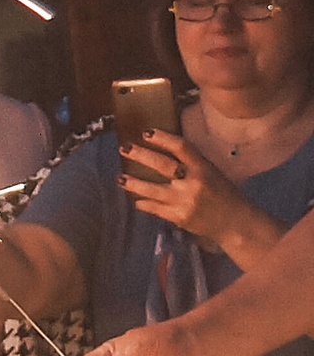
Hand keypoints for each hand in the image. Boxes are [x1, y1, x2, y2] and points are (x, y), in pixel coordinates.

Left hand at [118, 127, 252, 251]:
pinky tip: (136, 200)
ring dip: (133, 183)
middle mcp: (193, 182)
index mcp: (204, 168)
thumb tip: (165, 152)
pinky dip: (144, 203)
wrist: (235, 222)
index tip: (146, 132)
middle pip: (162, 165)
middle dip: (140, 155)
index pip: (181, 147)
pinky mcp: (179, 217)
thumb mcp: (212, 172)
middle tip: (124, 148)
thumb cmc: (224, 194)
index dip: (163, 138)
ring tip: (120, 178)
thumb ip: (192, 164)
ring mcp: (184, 201)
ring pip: (152, 189)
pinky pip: (155, 208)